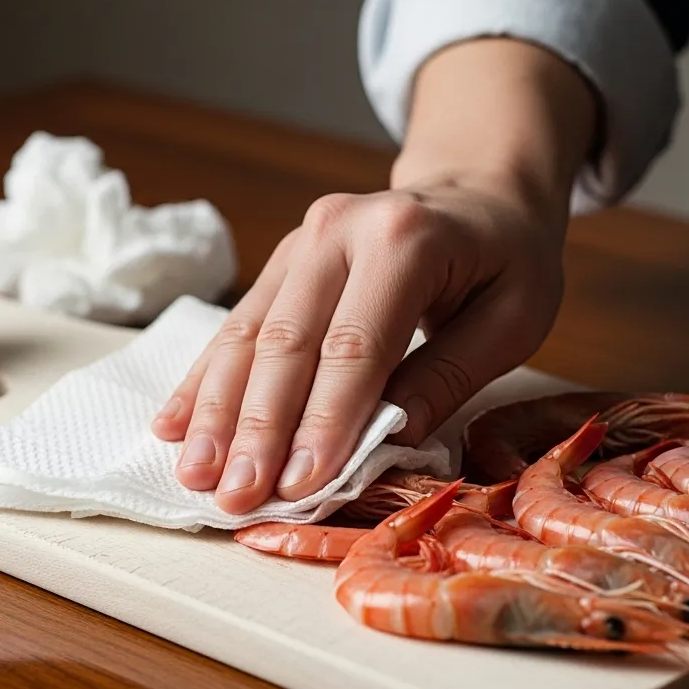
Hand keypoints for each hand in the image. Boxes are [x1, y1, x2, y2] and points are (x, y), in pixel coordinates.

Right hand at [151, 37, 598, 514]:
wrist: (478, 193)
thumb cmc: (507, 261)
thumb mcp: (514, 317)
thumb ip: (449, 373)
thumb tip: (387, 437)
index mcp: (405, 239)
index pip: (356, 345)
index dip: (324, 420)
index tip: (298, 484)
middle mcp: (340, 231)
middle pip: (287, 343)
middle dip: (257, 428)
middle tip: (234, 496)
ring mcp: (304, 242)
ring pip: (249, 335)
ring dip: (218, 411)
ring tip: (195, 474)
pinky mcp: (284, 262)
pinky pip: (237, 325)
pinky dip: (205, 379)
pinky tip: (173, 424)